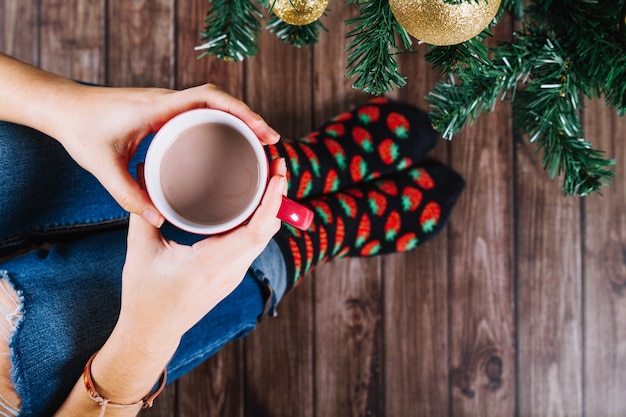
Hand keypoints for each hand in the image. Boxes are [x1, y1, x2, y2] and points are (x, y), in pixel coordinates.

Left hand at [48, 83, 280, 226]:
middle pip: (221, 101)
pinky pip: (201, 112)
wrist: (62, 108)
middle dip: (250, 119)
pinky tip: (229, 143)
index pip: (210, 98)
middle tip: (271, 144)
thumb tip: (159, 220)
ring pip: (213, 105)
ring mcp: (167, 105)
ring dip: (238, 120)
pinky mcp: (164, 112)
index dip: (241, 112)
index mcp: (159, 108)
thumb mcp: (103, 166)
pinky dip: (222, 124)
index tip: (263, 131)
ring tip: (259, 145)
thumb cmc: (81, 131)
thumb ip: (128, 195)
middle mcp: (168, 102)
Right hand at [116, 157, 285, 346]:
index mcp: (211, 264)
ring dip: (271, 208)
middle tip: (276, 163)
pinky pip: (254, 244)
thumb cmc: (145, 295)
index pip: (255, 231)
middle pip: (268, 230)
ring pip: (264, 237)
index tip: (278, 175)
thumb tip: (144, 170)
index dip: (272, 202)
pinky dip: (260, 221)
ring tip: (269, 177)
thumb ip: (142, 210)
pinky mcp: (231, 275)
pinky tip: (254, 203)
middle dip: (277, 196)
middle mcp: (230, 270)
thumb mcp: (139, 250)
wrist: (152, 332)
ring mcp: (234, 274)